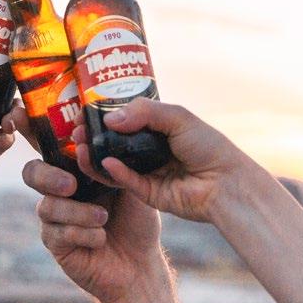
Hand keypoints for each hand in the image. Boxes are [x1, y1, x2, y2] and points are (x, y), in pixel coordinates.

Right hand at [16, 108, 180, 302]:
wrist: (140, 263)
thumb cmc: (136, 217)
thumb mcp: (133, 181)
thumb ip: (114, 158)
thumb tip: (95, 134)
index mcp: (76, 167)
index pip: (48, 142)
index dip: (28, 126)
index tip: (17, 113)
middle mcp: (60, 187)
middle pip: (32, 172)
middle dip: (47, 175)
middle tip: (71, 184)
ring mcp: (55, 216)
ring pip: (46, 206)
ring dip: (77, 211)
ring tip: (103, 216)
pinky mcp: (56, 243)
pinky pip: (56, 234)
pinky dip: (82, 233)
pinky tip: (101, 236)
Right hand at [75, 97, 248, 222]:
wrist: (226, 182)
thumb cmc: (208, 146)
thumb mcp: (177, 117)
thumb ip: (144, 112)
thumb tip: (110, 119)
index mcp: (156, 128)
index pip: (123, 119)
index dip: (103, 115)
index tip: (84, 110)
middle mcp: (148, 149)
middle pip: (113, 141)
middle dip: (93, 135)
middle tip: (77, 128)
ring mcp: (147, 171)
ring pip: (113, 162)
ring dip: (96, 154)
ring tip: (83, 145)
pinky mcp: (147, 192)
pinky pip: (125, 181)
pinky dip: (113, 172)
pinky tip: (105, 161)